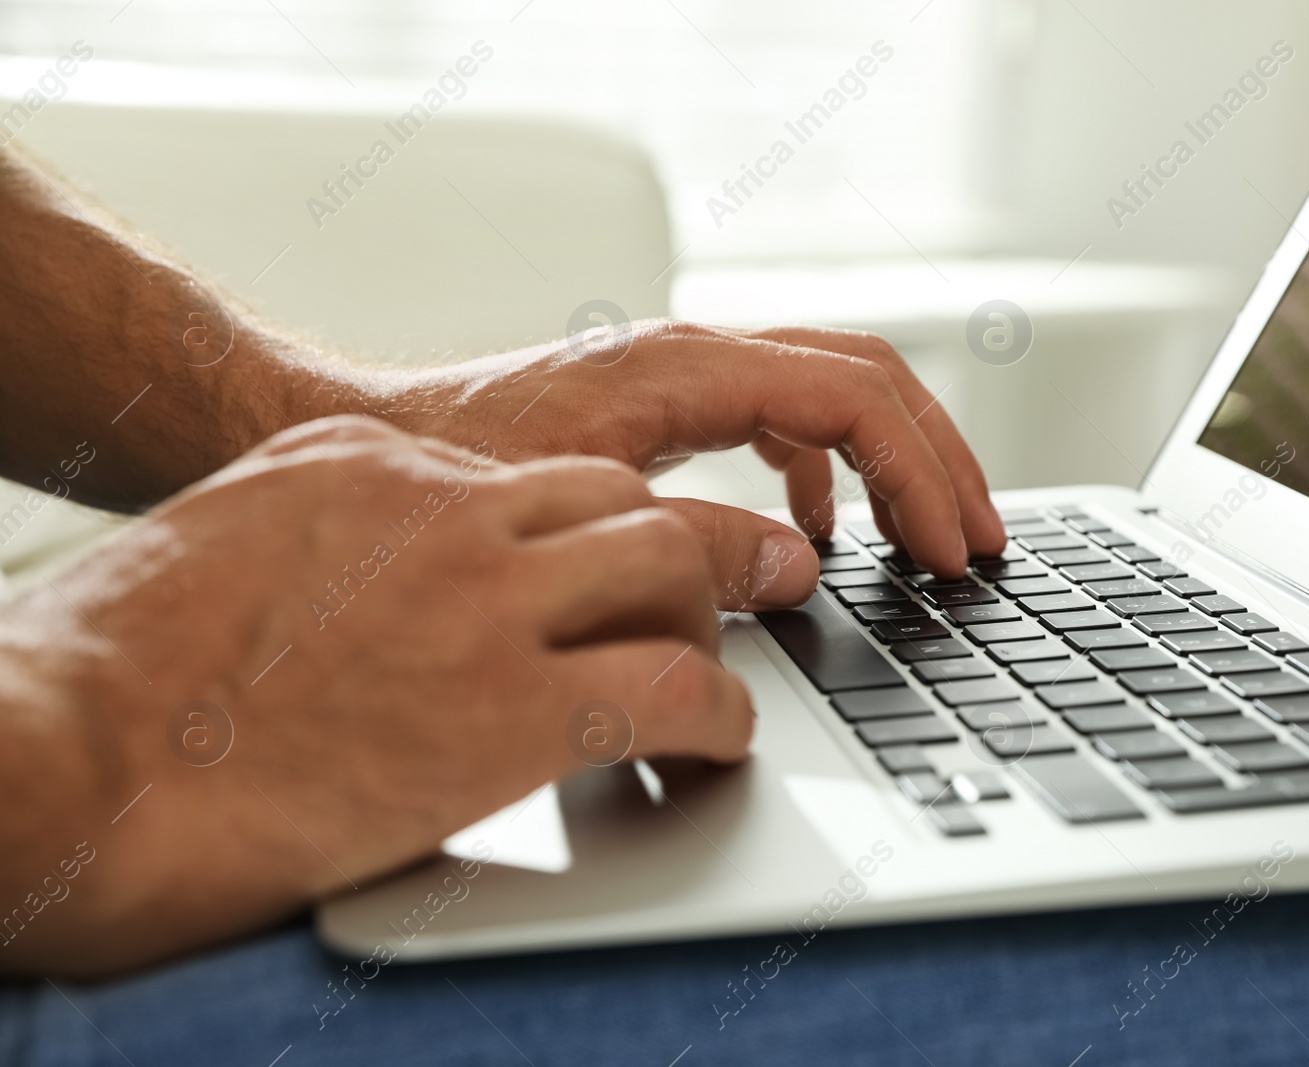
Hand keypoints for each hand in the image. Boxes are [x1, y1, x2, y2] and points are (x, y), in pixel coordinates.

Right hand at [0, 417, 750, 975]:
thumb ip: (313, 562)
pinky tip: (715, 750)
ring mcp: (483, 594)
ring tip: (712, 682)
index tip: (590, 578)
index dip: (572, 533)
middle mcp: (435, 503)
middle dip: (668, 553)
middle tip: (698, 606)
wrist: (43, 760)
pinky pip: (679, 686)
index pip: (518, 472)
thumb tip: (356, 617)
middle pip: (617, 492)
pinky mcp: (517, 706)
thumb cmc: (93, 688)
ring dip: (706, 623)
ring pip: (672, 558)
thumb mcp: (219, 562)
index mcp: (355, 462)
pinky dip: (721, 717)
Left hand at [385, 321, 1007, 600]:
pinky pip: (784, 421)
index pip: (854, 394)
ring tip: (931, 535)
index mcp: (689, 367)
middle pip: (866, 377)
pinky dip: (826, 471)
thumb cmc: (454, 471)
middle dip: (937, 457)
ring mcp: (688, 375)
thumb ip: (695, 543)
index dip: (920, 472)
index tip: (952, 548)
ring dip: (894, 461)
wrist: (374, 442)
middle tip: (981, 540)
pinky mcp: (671, 406)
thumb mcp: (582, 514)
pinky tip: (821, 531)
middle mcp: (698, 354)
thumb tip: (802, 566)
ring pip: (834, 393)